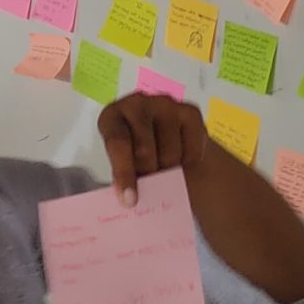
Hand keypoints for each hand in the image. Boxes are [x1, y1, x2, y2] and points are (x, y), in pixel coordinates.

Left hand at [97, 92, 212, 204]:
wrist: (167, 137)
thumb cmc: (136, 153)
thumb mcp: (123, 161)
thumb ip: (124, 175)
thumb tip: (131, 200)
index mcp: (112, 116)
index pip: (117, 143)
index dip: (124, 173)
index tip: (130, 200)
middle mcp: (136, 103)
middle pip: (144, 150)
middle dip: (148, 173)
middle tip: (150, 180)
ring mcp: (164, 103)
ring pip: (170, 152)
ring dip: (168, 169)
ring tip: (164, 167)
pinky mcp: (190, 111)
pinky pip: (192, 149)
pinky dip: (188, 163)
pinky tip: (181, 158)